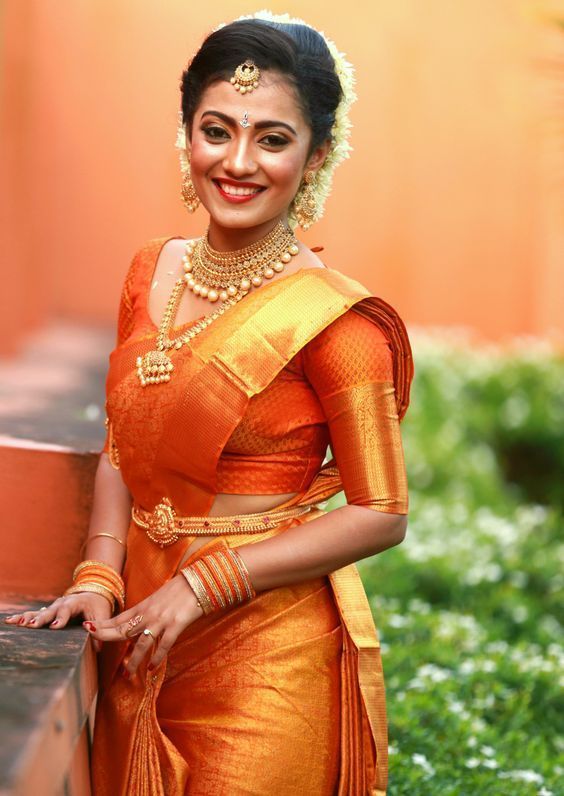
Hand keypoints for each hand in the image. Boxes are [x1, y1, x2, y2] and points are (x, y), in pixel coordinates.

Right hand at [3, 593, 111, 651]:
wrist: (93, 594)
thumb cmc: (98, 607)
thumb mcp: (102, 616)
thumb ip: (99, 630)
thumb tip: (98, 650)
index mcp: (76, 602)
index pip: (68, 610)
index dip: (61, 618)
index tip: (55, 626)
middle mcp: (62, 603)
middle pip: (50, 611)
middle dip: (40, 619)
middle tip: (31, 626)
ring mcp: (53, 607)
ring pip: (38, 612)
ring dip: (27, 618)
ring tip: (15, 623)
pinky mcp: (47, 612)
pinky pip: (33, 614)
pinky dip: (22, 618)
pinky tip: (10, 622)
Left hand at [84, 574, 203, 676]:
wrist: (198, 582)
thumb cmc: (179, 590)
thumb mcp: (158, 598)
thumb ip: (147, 610)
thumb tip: (137, 622)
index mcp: (143, 607)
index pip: (118, 618)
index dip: (103, 624)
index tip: (88, 628)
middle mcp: (148, 614)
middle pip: (122, 629)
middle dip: (106, 637)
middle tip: (91, 646)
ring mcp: (161, 620)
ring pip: (141, 643)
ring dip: (133, 660)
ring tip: (126, 675)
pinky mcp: (175, 625)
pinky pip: (164, 645)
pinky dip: (157, 657)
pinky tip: (152, 667)